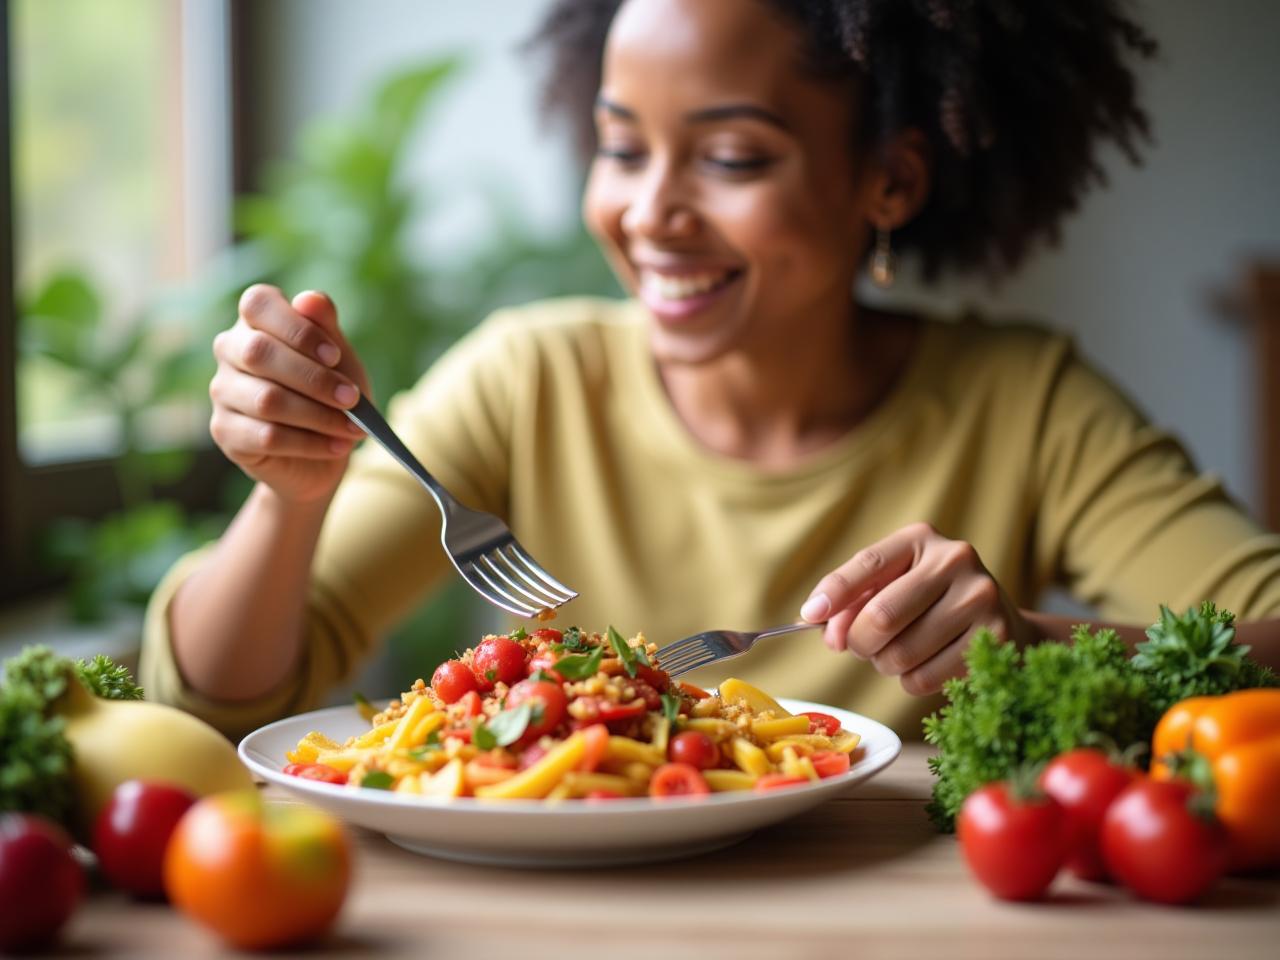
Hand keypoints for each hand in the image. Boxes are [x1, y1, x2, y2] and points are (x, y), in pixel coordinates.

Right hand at [209, 285, 369, 503]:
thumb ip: (326, 326)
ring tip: (353, 428)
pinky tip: (337, 446)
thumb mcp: (338, 357)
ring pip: (266, 400)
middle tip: (351, 398)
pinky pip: (267, 437)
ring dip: (318, 416)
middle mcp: (230, 350)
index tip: (335, 355)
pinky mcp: (225, 431)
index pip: (258, 304)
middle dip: (314, 378)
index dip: (297, 328)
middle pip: (259, 353)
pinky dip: (310, 443)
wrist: (324, 446)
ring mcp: (222, 390)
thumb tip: (309, 299)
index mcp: (255, 320)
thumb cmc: (329, 390)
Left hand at [799, 522, 1035, 694]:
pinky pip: (925, 677)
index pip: (868, 564)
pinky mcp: (995, 637)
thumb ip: (851, 602)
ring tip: (896, 655)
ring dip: (884, 664)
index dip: (835, 592)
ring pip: (901, 652)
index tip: (810, 616)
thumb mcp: (892, 588)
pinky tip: (924, 666)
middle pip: (881, 616)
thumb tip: (817, 622)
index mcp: (921, 539)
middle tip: (861, 648)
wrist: (1001, 625)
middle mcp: (954, 559)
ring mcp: (980, 597)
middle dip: (859, 642)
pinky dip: (910, 681)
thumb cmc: (930, 606)